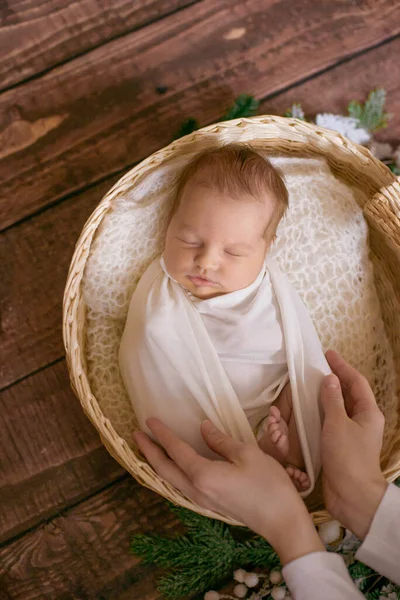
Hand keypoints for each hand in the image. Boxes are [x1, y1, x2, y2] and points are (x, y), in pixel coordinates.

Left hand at [134, 418, 323, 564]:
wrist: (282, 522)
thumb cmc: (269, 485)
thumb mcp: (247, 454)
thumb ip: (221, 441)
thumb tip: (203, 428)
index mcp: (203, 476)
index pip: (176, 450)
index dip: (162, 434)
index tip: (149, 420)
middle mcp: (196, 490)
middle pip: (164, 469)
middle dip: (149, 451)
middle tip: (136, 435)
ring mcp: (202, 501)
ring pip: (170, 481)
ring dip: (157, 464)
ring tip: (148, 450)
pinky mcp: (210, 505)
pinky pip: (180, 487)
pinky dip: (169, 474)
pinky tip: (172, 468)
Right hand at [321, 350, 387, 538]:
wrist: (352, 496)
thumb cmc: (348, 458)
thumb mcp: (338, 424)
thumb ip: (332, 400)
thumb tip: (330, 379)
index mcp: (368, 413)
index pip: (356, 382)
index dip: (342, 366)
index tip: (328, 354)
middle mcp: (362, 421)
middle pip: (348, 393)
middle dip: (333, 380)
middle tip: (316, 368)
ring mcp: (351, 434)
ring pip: (338, 408)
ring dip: (324, 396)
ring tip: (308, 386)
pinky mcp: (339, 446)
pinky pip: (329, 422)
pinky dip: (319, 413)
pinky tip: (306, 411)